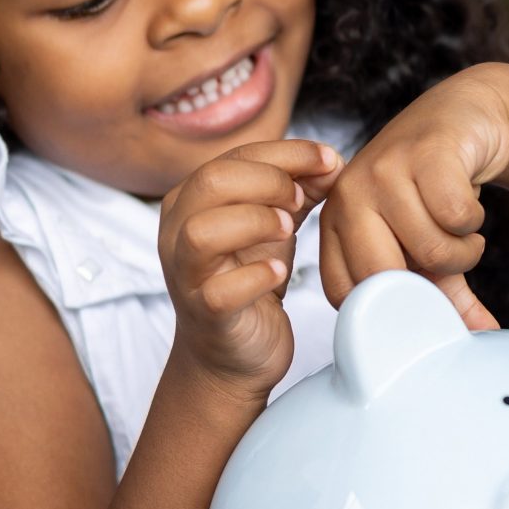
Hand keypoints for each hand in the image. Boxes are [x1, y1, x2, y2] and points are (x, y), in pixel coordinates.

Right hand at [157, 138, 342, 396]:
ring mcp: (186, 274)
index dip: (287, 153)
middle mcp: (177, 232)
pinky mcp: (204, 314)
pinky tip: (280, 272)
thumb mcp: (274, 226)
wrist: (232, 355)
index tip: (329, 160)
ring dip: (255, 222)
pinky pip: (219, 291)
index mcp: (192, 199)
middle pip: (212, 182)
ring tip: (289, 229)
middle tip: (302, 199)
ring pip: (202, 231)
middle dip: (268, 181)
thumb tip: (331, 162)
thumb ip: (297, 190)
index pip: (235, 157)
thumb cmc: (248, 280)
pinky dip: (256, 276)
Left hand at [318, 67, 508, 331]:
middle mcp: (348, 197)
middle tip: (449, 260)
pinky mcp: (424, 154)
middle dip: (431, 282)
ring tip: (462, 231)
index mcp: (334, 225)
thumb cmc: (434, 188)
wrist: (461, 117)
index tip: (421, 297)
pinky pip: (457, 219)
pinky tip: (470, 206)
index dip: (389, 309)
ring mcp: (383, 171)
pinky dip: (475, 223)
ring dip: (464, 251)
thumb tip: (478, 338)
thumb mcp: (428, 244)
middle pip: (384, 278)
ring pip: (431, 250)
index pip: (346, 295)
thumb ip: (443, 294)